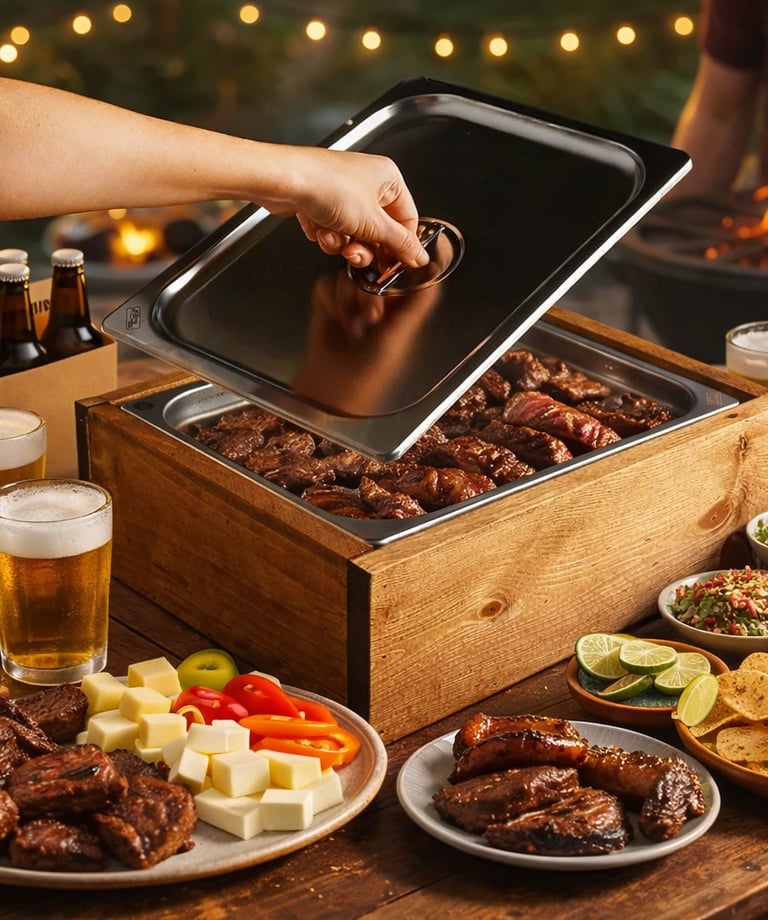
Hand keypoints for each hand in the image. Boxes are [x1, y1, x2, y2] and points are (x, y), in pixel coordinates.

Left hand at [259, 147, 429, 269]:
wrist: (284, 181)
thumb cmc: (326, 186)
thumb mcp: (372, 223)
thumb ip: (400, 243)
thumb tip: (419, 256)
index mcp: (388, 179)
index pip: (407, 220)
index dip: (400, 246)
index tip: (393, 266)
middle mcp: (368, 183)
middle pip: (379, 231)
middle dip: (365, 247)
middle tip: (355, 254)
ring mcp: (344, 193)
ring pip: (355, 234)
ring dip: (342, 243)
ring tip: (331, 237)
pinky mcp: (323, 202)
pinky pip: (334, 230)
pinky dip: (326, 235)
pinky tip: (317, 228)